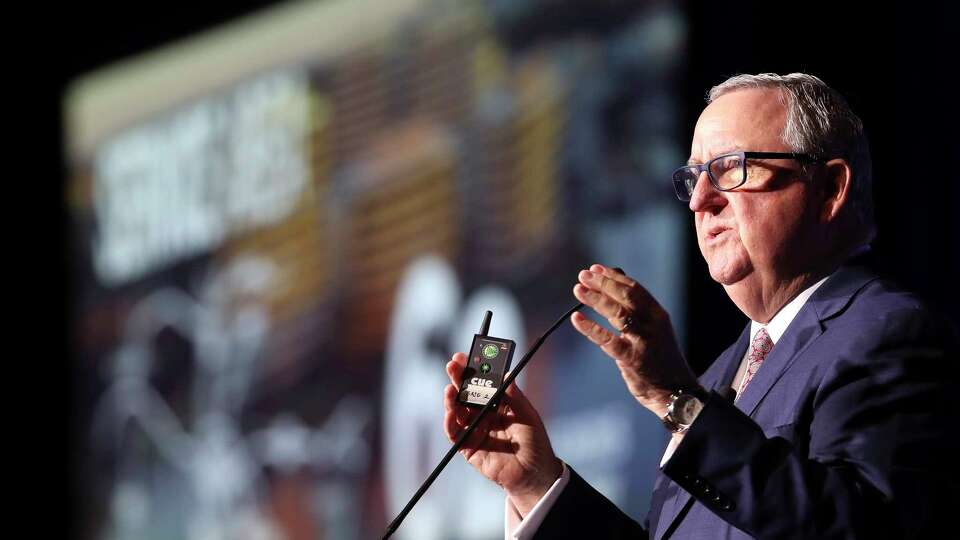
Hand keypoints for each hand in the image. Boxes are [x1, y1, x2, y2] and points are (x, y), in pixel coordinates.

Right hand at [443, 353, 562, 515]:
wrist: (535, 474)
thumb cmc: (535, 443)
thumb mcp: (527, 415)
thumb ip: (514, 396)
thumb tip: (504, 374)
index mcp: (498, 404)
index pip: (481, 382)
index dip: (473, 369)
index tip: (466, 356)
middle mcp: (483, 414)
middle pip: (466, 393)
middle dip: (458, 379)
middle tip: (452, 365)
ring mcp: (474, 430)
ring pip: (457, 411)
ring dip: (451, 399)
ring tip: (450, 390)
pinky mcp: (468, 447)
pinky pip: (455, 433)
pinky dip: (450, 422)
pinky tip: (450, 413)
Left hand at [571, 264, 698, 416]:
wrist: (675, 392)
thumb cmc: (659, 360)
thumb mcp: (652, 331)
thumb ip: (634, 314)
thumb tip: (611, 291)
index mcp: (658, 314)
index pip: (635, 289)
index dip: (614, 277)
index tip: (596, 269)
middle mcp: (653, 324)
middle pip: (626, 296)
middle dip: (603, 283)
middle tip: (583, 276)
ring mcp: (643, 341)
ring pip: (617, 313)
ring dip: (596, 299)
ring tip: (578, 290)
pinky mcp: (632, 359)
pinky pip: (607, 340)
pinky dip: (590, 328)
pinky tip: (576, 319)